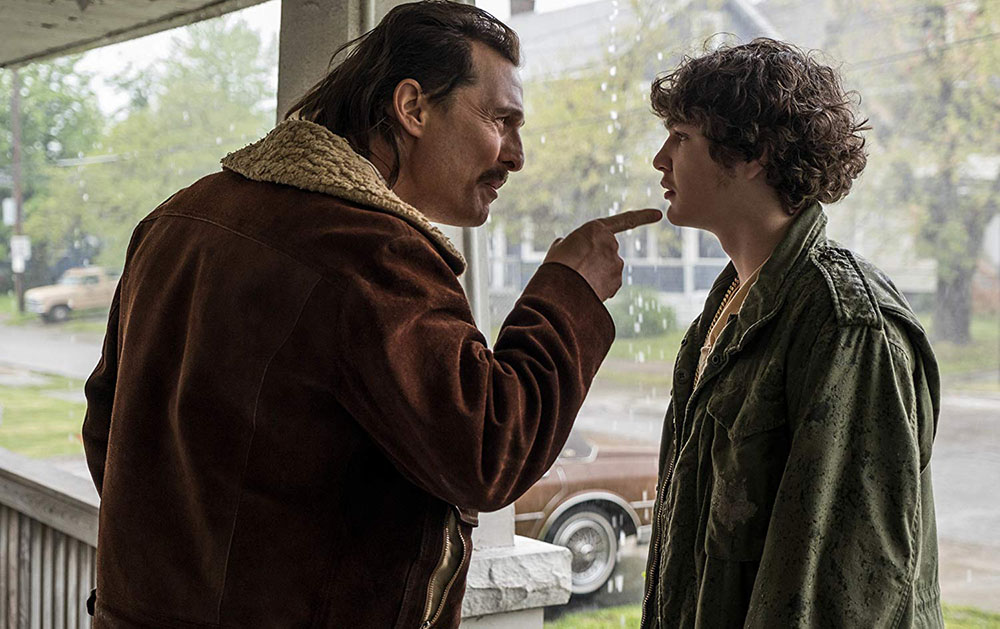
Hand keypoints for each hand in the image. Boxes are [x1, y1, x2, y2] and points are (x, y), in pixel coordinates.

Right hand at [543, 208, 662, 300]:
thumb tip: (564, 243)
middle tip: (576, 270)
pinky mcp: (617, 282)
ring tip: (577, 281)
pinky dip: (598, 289)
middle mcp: (611, 244)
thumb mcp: (558, 249)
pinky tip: (584, 290)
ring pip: (607, 271)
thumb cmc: (556, 266)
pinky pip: (608, 286)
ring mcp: (616, 263)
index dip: (643, 216)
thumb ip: (567, 244)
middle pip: (607, 253)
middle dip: (595, 262)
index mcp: (596, 229)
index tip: (658, 214)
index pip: (626, 220)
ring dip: (595, 276)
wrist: (560, 289)